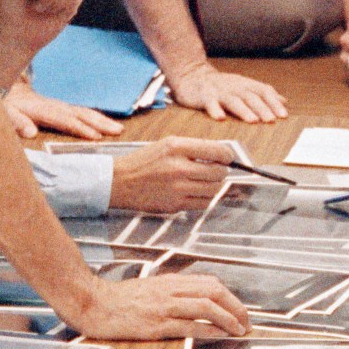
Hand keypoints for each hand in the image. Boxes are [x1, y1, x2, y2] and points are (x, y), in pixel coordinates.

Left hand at [3, 81, 123, 139]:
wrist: (3, 88)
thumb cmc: (4, 105)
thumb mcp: (5, 113)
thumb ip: (16, 122)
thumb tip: (30, 133)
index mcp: (41, 109)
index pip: (64, 119)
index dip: (80, 128)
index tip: (95, 137)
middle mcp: (53, 106)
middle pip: (80, 114)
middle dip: (99, 122)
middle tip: (118, 131)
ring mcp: (58, 106)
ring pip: (83, 112)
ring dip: (101, 120)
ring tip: (119, 129)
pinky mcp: (60, 108)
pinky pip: (80, 113)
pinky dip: (95, 118)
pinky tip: (105, 125)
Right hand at [68, 272, 251, 340]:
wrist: (93, 303)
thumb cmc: (118, 299)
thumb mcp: (148, 288)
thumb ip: (170, 292)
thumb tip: (192, 300)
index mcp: (170, 281)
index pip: (209, 283)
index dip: (229, 296)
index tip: (239, 309)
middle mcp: (170, 290)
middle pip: (214, 291)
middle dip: (236, 306)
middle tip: (246, 321)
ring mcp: (164, 306)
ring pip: (206, 306)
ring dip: (228, 318)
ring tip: (239, 330)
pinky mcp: (156, 324)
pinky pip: (189, 326)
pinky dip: (209, 330)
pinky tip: (219, 335)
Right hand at [108, 138, 233, 211]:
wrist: (120, 181)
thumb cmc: (143, 161)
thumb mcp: (167, 144)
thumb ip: (193, 148)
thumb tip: (220, 154)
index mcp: (177, 147)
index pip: (217, 151)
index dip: (228, 156)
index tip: (228, 158)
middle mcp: (179, 167)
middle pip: (219, 172)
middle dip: (221, 171)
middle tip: (215, 170)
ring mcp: (177, 188)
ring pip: (214, 189)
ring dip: (214, 185)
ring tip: (204, 181)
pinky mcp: (175, 205)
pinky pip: (203, 203)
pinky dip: (204, 198)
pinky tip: (196, 191)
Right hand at [168, 62, 287, 122]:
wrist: (192, 75)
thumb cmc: (221, 85)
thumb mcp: (243, 86)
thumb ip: (262, 94)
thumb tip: (283, 101)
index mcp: (245, 84)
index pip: (263, 91)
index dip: (274, 103)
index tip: (283, 116)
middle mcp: (234, 86)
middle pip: (250, 96)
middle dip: (262, 108)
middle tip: (271, 120)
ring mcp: (219, 91)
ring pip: (233, 100)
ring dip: (244, 110)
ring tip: (253, 121)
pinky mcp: (204, 96)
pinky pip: (210, 103)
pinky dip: (215, 110)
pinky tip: (220, 118)